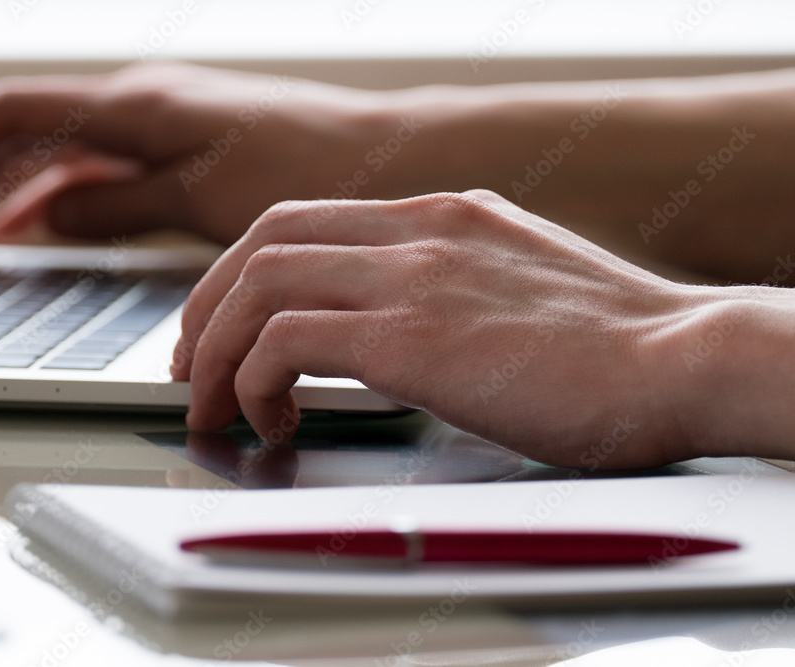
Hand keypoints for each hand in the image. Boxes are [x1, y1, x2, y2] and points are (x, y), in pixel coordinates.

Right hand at [0, 62, 403, 261]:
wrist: (382, 157)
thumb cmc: (307, 170)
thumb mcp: (199, 199)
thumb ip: (115, 205)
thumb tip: (45, 218)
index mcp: (136, 104)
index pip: (12, 116)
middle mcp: (141, 99)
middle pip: (26, 130)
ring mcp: (162, 118)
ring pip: (61, 148)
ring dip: (14, 188)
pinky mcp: (186, 141)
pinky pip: (103, 162)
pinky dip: (66, 193)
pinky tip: (51, 221)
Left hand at [171, 190, 729, 468]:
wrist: (683, 358)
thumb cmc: (615, 344)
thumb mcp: (514, 283)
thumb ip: (448, 284)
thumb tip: (389, 323)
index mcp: (441, 214)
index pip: (300, 221)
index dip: (240, 274)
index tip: (222, 325)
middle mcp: (417, 230)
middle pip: (261, 243)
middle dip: (208, 307)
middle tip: (194, 365)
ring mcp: (412, 275)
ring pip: (258, 286)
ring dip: (218, 350)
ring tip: (217, 404)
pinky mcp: (412, 335)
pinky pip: (285, 342)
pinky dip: (257, 381)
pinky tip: (276, 420)